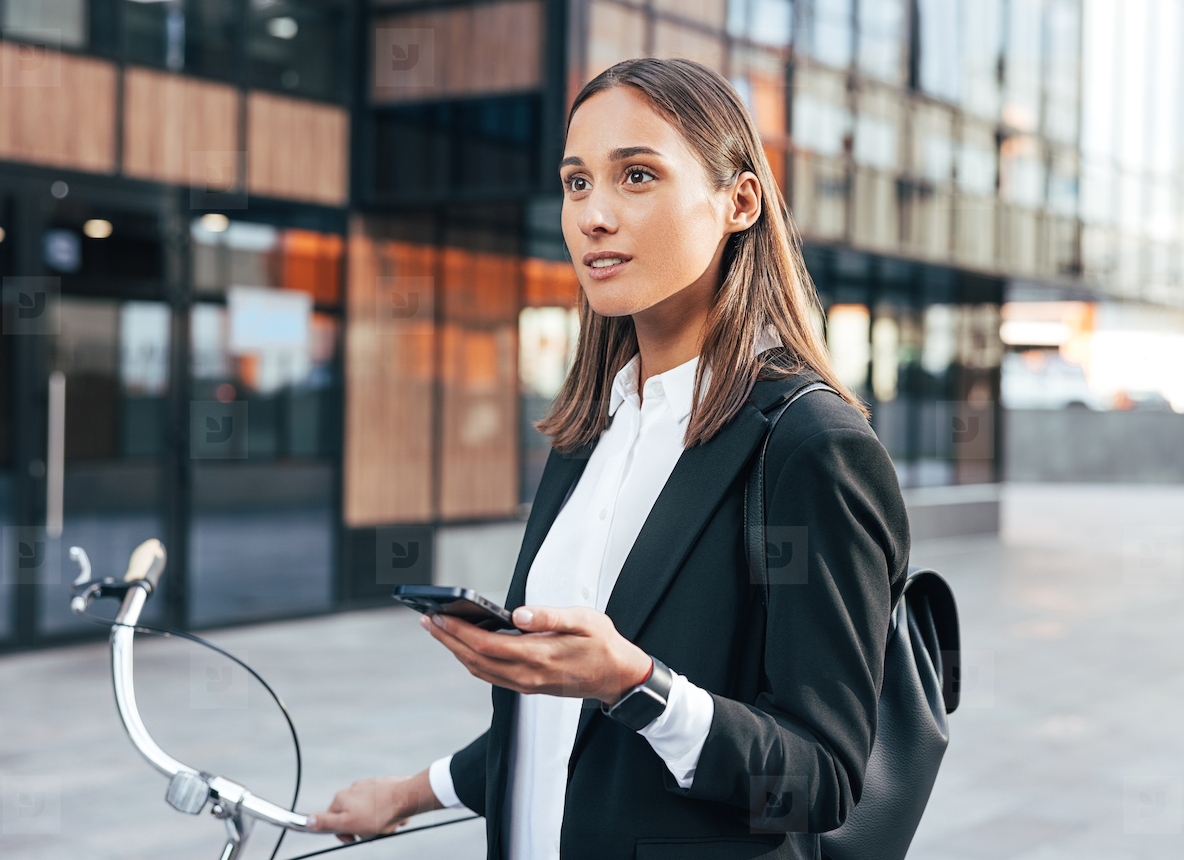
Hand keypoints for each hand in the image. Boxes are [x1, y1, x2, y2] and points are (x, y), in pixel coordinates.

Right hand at [306, 769, 442, 842]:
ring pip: (368, 812)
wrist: (407, 797)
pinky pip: (381, 805)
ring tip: (387, 825)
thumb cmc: (378, 813)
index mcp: (341, 798)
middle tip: (373, 832)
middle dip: (362, 828)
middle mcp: (353, 789)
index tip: (354, 838)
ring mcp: (369, 786)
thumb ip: (327, 822)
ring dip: (376, 822)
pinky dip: (386, 813)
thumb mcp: (349, 824)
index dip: (343, 833)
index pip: (332, 820)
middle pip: (351, 816)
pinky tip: (394, 817)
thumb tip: (308, 821)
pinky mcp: (383, 786)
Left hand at [422, 605, 653, 704]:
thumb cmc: (603, 644)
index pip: (487, 644)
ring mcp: (526, 683)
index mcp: (539, 655)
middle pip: (475, 659)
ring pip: (479, 669)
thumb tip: (519, 613)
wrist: (618, 676)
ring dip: (456, 650)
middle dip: (448, 640)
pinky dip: (472, 660)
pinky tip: (466, 646)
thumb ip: (550, 617)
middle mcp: (528, 674)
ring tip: (440, 630)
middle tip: (428, 620)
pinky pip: (491, 675)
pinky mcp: (528, 686)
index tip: (439, 616)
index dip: (459, 631)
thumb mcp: (584, 620)